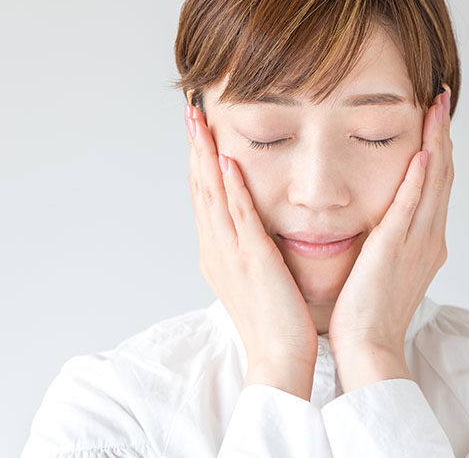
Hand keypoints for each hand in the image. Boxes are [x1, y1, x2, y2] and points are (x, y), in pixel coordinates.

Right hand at [185, 103, 318, 398]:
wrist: (279, 358)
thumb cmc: (276, 320)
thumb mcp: (256, 274)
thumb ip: (249, 244)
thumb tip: (251, 221)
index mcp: (216, 252)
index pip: (203, 196)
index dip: (198, 159)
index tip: (197, 128)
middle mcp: (216, 249)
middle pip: (199, 187)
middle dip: (194, 147)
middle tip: (190, 110)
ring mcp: (230, 254)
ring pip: (211, 195)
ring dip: (205, 155)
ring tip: (200, 122)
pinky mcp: (252, 260)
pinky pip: (238, 217)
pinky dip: (231, 188)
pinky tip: (226, 161)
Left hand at [327, 86, 453, 391]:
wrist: (368, 347)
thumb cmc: (367, 313)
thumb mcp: (382, 267)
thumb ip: (387, 239)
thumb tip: (381, 220)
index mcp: (426, 242)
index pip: (435, 185)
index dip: (438, 148)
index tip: (434, 117)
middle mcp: (429, 238)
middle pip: (442, 175)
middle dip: (442, 134)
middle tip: (440, 98)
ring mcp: (416, 244)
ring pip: (433, 183)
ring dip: (436, 143)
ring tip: (435, 108)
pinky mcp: (395, 250)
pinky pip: (410, 208)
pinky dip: (419, 179)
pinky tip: (422, 152)